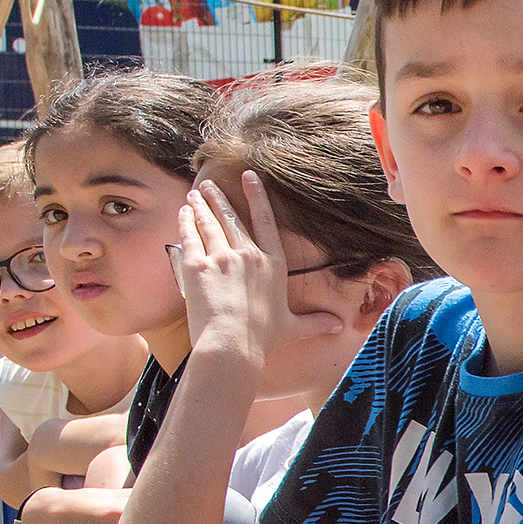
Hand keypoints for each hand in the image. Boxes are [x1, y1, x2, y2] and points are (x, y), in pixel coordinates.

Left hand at [171, 172, 342, 360]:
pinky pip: (190, 236)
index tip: (249, 176)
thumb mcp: (292, 328)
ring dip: (201, 205)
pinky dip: (186, 222)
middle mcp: (248, 255)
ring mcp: (221, 258)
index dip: (257, 196)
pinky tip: (183, 211)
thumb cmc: (262, 340)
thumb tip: (339, 326)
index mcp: (272, 264)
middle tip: (208, 185)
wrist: (231, 347)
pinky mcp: (197, 266)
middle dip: (218, 198)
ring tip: (194, 192)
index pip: (265, 221)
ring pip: (209, 223)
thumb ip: (314, 323)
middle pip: (231, 218)